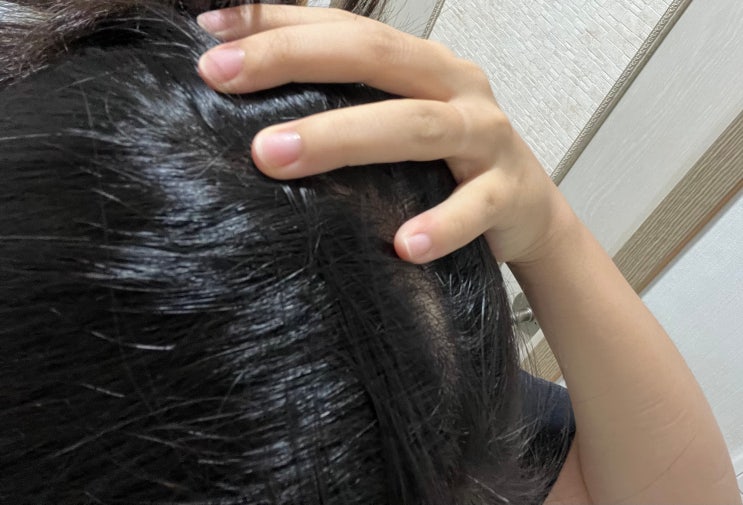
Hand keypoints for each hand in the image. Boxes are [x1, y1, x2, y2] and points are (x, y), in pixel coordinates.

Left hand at [196, 4, 573, 264]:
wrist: (526, 206)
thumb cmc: (449, 157)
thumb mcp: (398, 115)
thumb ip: (344, 99)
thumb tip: (253, 85)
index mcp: (422, 62)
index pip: (345, 27)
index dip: (279, 23)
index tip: (210, 34)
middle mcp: (455, 85)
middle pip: (374, 58)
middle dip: (293, 60)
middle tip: (220, 76)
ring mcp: (486, 136)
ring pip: (416, 126)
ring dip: (343, 138)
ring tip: (273, 156)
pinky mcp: (508, 192)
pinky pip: (475, 207)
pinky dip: (439, 224)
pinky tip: (401, 245)